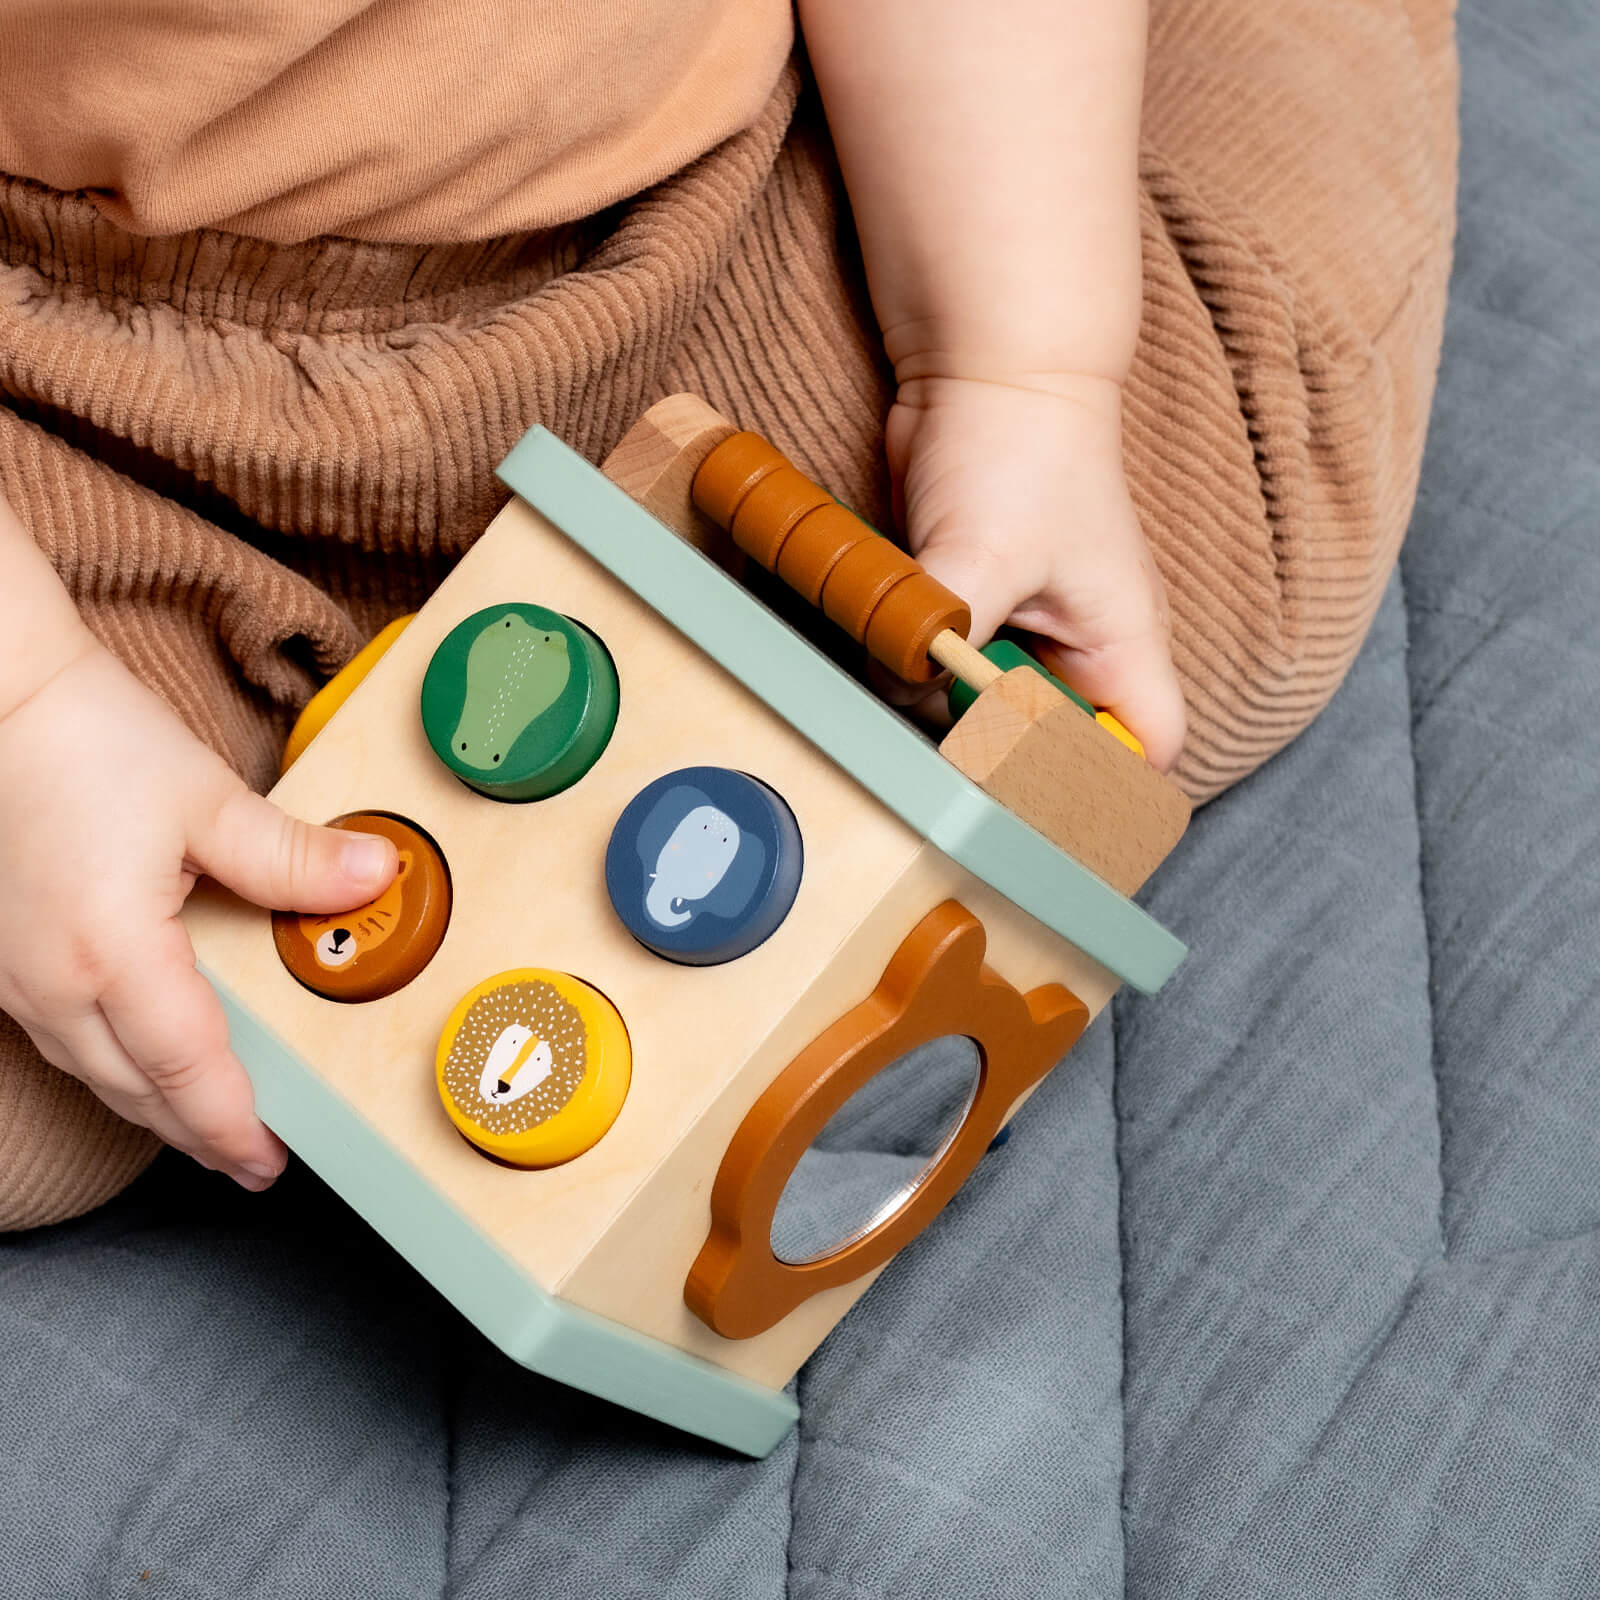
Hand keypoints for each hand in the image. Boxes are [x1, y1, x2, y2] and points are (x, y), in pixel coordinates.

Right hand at [0, 643, 397, 1189]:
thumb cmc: (86, 740)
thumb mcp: (207, 801)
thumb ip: (293, 858)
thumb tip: (376, 877)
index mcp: (114, 953)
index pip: (186, 1070)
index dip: (231, 1124)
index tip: (265, 1161)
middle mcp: (52, 982)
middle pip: (135, 1089)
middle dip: (195, 1133)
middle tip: (247, 1160)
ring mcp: (13, 975)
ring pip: (92, 1071)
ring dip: (150, 1104)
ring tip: (202, 1123)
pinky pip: (59, 1038)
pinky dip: (108, 1064)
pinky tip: (136, 1059)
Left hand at [886, 373, 1185, 771]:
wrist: (983, 366)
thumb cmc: (1022, 448)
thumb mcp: (984, 556)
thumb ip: (944, 638)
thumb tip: (897, 689)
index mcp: (1121, 643)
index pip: (1148, 748)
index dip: (1108, 788)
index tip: (1039, 801)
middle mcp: (1078, 648)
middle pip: (1059, 746)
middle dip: (1009, 764)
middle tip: (952, 774)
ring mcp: (1022, 628)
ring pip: (992, 712)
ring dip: (951, 720)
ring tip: (911, 719)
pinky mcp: (972, 606)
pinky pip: (948, 669)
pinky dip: (920, 676)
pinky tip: (890, 673)